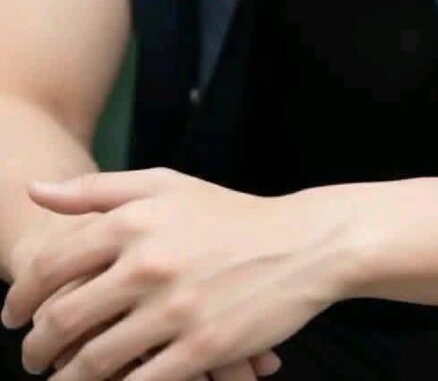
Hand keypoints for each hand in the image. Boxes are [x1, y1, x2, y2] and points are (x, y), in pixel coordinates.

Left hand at [2, 167, 346, 378]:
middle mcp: (147, 263)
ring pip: (94, 361)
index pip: (52, 265)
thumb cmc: (226, 214)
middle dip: (36, 346)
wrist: (300, 244)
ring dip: (65, 379)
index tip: (13, 315)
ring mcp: (174, 308)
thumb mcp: (163, 185)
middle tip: (32, 357)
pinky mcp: (201, 347)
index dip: (21, 297)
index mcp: (134, 221)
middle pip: (64, 318)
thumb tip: (35, 191)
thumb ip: (96, 190)